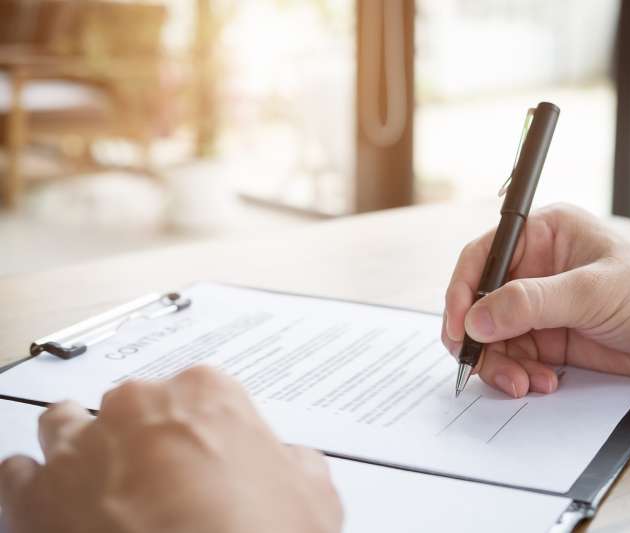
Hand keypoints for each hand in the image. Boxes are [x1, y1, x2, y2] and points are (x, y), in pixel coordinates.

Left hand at [0, 367, 342, 532]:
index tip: (203, 451)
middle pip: (129, 403)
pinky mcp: (33, 498)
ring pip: (64, 423)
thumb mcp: (311, 496)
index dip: (201, 426)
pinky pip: (16, 473)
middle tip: (158, 475)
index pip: (198, 391)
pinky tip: (54, 504)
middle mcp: (137, 407)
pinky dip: (30, 485)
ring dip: (77, 446)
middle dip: (139, 432)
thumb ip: (295, 464)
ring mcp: (80, 448)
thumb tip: (293, 466)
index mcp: (205, 394)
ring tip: (94, 477)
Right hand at [442, 204, 629, 397]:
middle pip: (477, 301)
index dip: (461, 291)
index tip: (458, 327)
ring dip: (499, 363)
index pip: (481, 257)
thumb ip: (531, 303)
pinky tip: (542, 382)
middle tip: (481, 365)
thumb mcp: (593, 291)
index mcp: (541, 234)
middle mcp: (533, 267)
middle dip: (478, 338)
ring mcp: (539, 305)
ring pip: (491, 335)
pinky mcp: (548, 337)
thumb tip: (476, 319)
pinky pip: (512, 357)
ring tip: (523, 382)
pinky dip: (517, 373)